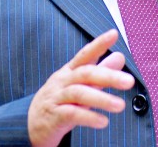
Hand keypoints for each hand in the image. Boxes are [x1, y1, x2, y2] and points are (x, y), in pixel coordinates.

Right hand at [28, 29, 134, 146]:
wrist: (28, 124)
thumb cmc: (58, 101)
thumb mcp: (79, 85)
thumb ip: (99, 72)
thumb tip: (120, 56)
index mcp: (69, 72)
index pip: (84, 55)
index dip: (98, 44)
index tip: (114, 34)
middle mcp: (62, 81)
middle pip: (85, 73)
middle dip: (108, 76)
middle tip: (129, 81)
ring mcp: (56, 98)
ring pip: (79, 93)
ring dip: (101, 99)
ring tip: (120, 105)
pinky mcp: (53, 117)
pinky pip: (71, 114)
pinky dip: (88, 117)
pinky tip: (103, 121)